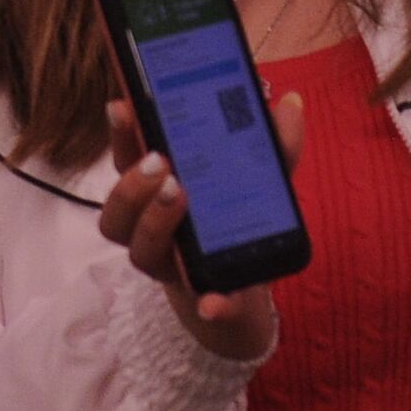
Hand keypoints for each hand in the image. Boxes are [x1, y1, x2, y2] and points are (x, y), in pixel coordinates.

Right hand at [100, 95, 286, 362]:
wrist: (244, 287)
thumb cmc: (232, 218)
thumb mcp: (256, 175)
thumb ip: (271, 143)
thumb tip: (291, 104)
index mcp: (156, 192)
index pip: (126, 160)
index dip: (120, 133)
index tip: (122, 105)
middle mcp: (149, 230)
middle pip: (119, 212)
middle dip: (132, 184)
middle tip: (160, 161)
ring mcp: (171, 267)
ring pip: (141, 252)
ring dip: (155, 223)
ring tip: (179, 195)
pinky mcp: (206, 300)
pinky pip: (201, 306)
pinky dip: (209, 303)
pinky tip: (212, 301)